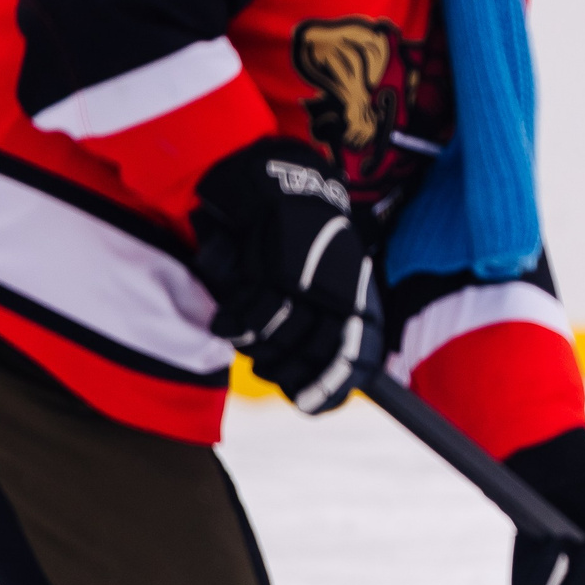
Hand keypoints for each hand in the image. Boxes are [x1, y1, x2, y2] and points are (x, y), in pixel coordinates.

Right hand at [191, 139, 381, 413]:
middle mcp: (336, 291)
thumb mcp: (328, 273)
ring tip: (249, 342)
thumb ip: (327, 319)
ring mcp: (304, 282)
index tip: (310, 404)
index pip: (348, 356)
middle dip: (284, 370)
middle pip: (309, 354)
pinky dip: (235, 325)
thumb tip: (323, 372)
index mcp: (354, 296)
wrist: (281, 181)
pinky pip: (249, 315)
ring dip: (257, 348)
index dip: (327, 386)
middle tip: (267, 367)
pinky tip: (230, 321)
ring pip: (277, 338)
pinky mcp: (272, 270)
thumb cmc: (303, 235)